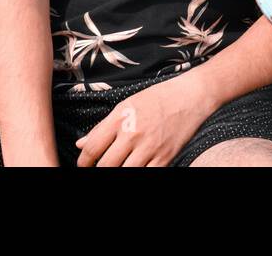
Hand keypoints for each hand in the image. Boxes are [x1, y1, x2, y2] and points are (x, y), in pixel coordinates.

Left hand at [74, 72, 215, 166]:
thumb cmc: (157, 98)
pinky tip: (136, 167)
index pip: (92, 148)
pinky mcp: (165, 157)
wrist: (190, 96)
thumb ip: (102, 127)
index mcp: (120, 118)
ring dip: (118, 171)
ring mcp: (150, 147)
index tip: (83, 165)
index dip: (83, 162)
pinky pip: (146, 174)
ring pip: (124, 172)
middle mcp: (133, 133)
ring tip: (118, 166)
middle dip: (98, 170)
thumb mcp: (126, 106)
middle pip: (105, 165)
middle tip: (99, 168)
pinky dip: (138, 173)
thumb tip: (81, 144)